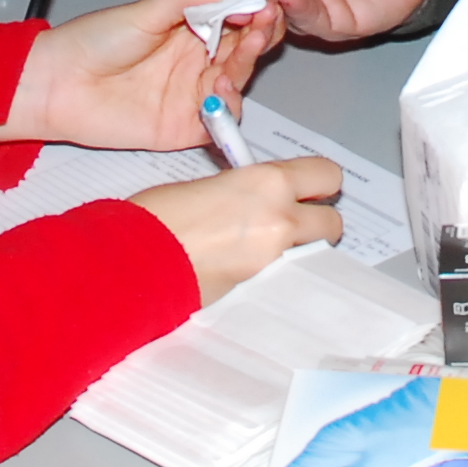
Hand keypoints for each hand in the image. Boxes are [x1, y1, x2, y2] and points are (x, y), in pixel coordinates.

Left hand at [0, 0, 274, 151]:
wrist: (58, 86)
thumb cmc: (94, 43)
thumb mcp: (146, 10)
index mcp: (192, 28)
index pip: (237, 17)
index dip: (254, 9)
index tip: (264, 2)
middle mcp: (198, 60)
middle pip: (245, 48)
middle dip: (259, 34)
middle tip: (263, 23)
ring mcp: (194, 93)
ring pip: (239, 80)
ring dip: (248, 63)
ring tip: (245, 48)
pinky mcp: (187, 126)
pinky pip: (221, 119)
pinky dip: (229, 105)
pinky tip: (222, 88)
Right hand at [133, 157, 346, 302]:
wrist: (134, 262)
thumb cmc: (158, 217)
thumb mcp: (211, 185)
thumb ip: (247, 190)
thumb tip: (259, 197)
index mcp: (268, 182)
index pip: (326, 175)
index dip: (319, 182)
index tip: (310, 187)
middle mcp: (280, 219)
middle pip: (333, 220)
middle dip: (318, 221)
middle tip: (295, 220)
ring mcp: (274, 261)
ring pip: (314, 254)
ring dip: (301, 250)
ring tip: (268, 248)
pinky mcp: (261, 291)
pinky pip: (287, 278)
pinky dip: (279, 274)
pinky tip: (252, 269)